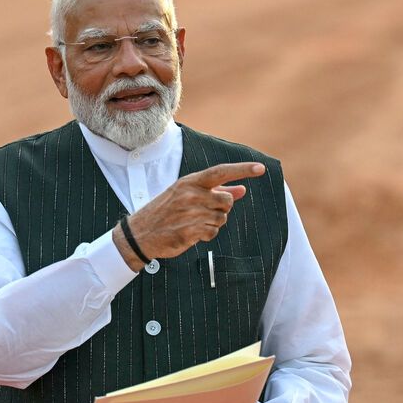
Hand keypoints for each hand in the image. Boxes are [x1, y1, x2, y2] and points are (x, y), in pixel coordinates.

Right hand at [113, 162, 265, 270]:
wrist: (140, 233)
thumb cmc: (167, 210)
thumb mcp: (187, 194)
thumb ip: (216, 191)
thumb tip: (242, 189)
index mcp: (190, 181)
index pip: (221, 172)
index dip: (243, 169)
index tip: (261, 168)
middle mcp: (191, 194)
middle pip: (227, 200)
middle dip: (221, 207)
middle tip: (202, 211)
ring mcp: (191, 212)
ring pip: (222, 218)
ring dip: (212, 223)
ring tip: (193, 222)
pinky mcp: (190, 231)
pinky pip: (213, 232)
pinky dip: (206, 234)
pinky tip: (191, 232)